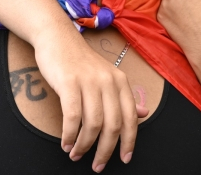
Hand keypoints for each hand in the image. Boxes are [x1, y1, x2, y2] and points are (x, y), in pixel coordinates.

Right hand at [33, 32, 147, 171]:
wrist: (57, 38)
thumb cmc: (81, 61)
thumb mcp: (107, 76)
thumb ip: (124, 97)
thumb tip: (143, 114)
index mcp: (120, 81)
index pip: (130, 117)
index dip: (129, 141)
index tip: (125, 158)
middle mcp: (108, 81)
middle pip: (113, 125)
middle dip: (106, 150)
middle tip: (97, 165)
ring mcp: (89, 81)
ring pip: (93, 123)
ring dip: (84, 145)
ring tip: (76, 154)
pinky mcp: (69, 82)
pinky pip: (73, 116)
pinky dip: (70, 135)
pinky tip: (66, 143)